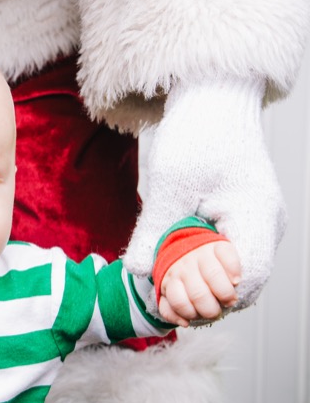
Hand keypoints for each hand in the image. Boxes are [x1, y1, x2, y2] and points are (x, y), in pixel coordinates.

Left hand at [124, 77, 284, 309]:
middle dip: (201, 299)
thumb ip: (154, 231)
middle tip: (161, 300)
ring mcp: (256, 226)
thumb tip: (137, 272)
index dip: (210, 299)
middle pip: (240, 287)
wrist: (211, 102)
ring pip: (232, 276)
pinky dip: (200, 270)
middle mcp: (265, 227)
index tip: (172, 300)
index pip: (246, 280)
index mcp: (256, 218)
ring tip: (162, 287)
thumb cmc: (195, 135)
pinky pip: (225, 259)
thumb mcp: (167, 184)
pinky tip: (171, 268)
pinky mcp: (241, 223)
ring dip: (198, 286)